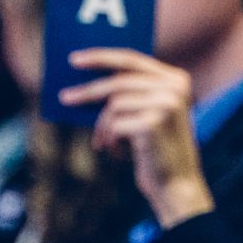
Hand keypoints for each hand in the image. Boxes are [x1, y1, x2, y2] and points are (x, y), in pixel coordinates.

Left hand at [60, 49, 213, 229]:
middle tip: (64, 98)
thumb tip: (87, 79)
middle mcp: (175, 88)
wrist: (177, 185)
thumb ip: (130, 93)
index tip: (75, 59)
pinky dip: (109, 139)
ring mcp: (166, 104)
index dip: (101, 57)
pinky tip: (118, 152)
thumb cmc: (157, 149)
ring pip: (114, 104)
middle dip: (88, 91)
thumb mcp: (148, 114)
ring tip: (104, 143)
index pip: (132, 58)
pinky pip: (114, 124)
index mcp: (177, 79)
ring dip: (103, 127)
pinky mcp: (153, 123)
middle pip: (118, 80)